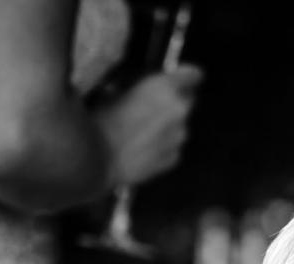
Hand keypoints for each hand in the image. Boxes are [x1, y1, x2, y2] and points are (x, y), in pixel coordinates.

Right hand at [94, 65, 203, 187]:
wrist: (99, 159)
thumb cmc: (103, 120)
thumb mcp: (115, 91)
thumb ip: (137, 88)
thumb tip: (138, 91)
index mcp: (166, 87)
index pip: (194, 75)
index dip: (187, 76)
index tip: (180, 79)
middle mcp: (180, 110)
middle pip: (189, 101)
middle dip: (175, 102)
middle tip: (154, 108)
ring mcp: (179, 137)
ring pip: (180, 126)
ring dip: (168, 126)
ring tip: (145, 133)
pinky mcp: (174, 158)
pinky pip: (173, 147)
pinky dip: (163, 146)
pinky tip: (144, 150)